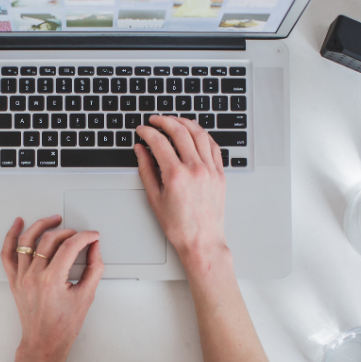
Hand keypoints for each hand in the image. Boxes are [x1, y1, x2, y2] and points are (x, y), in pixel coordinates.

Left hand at [0, 215, 103, 361]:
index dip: (85, 237)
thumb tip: (95, 249)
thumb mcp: (86, 296)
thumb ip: (94, 268)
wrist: (44, 343)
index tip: (93, 236)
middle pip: (50, 240)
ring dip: (41, 225)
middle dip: (68, 232)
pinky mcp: (14, 279)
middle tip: (79, 235)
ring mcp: (21, 277)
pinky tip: (18, 224)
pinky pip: (8, 253)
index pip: (70, 246)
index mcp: (52, 280)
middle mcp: (34, 276)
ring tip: (53, 220)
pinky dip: (11, 236)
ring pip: (27, 240)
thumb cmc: (63, 326)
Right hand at [135, 116, 227, 264]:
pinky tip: (194, 133)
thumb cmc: (178, 226)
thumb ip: (146, 169)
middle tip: (155, 120)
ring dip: (184, 123)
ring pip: (199, 134)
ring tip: (174, 121)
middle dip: (164, 121)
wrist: (201, 241)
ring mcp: (210, 170)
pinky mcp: (220, 173)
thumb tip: (140, 150)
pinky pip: (213, 146)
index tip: (141, 130)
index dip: (147, 132)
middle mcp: (195, 169)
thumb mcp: (154, 198)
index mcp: (176, 175)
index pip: (159, 142)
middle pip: (179, 131)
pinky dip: (202, 135)